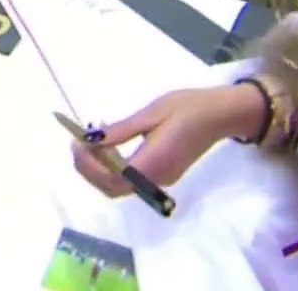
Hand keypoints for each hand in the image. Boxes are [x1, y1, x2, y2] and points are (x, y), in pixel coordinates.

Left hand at [72, 84, 266, 196]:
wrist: (221, 114)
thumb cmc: (187, 107)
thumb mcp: (151, 113)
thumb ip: (121, 131)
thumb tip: (91, 139)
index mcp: (153, 163)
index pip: (112, 179)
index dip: (89, 166)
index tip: (76, 143)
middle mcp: (157, 178)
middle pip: (113, 188)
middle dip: (89, 170)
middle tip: (76, 144)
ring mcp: (161, 179)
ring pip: (120, 187)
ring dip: (99, 170)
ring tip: (88, 143)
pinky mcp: (164, 174)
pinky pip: (131, 180)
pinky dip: (112, 168)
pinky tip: (107, 147)